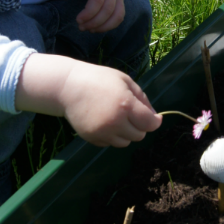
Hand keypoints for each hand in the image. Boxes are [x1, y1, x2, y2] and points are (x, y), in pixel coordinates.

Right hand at [15, 55, 161, 147]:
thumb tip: (154, 117)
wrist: (68, 87)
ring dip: (126, 133)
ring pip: (125, 143)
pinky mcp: (92, 138)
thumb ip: (142, 98)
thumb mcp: (124, 81)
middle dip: (139, 126)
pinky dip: (112, 136)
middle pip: (139, 135)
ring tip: (117, 118)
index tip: (155, 118)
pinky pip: (110, 144)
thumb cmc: (99, 79)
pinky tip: (105, 122)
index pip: (149, 124)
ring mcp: (103, 132)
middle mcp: (116, 122)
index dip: (155, 121)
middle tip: (131, 114)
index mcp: (126, 105)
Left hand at [58, 0, 124, 32]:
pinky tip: (98, 28)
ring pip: (117, 15)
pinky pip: (120, 16)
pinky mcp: (121, 0)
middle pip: (108, 9)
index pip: (98, 0)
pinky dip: (111, 25)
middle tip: (81, 27)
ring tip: (90, 30)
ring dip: (104, 26)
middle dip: (94, 22)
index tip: (78, 20)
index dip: (89, 13)